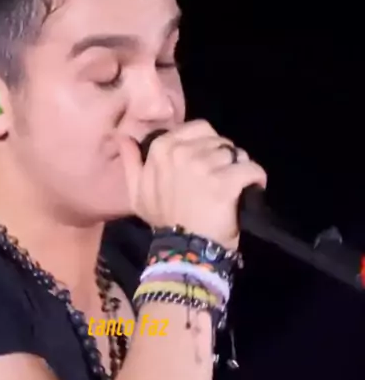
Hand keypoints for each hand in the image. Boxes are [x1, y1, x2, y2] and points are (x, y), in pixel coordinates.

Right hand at [118, 120, 266, 249]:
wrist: (184, 251)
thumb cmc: (163, 220)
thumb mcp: (137, 193)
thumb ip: (131, 162)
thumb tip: (123, 137)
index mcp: (160, 148)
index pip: (199, 128)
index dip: (208, 146)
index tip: (207, 165)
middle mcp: (181, 151)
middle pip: (220, 141)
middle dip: (224, 157)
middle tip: (221, 179)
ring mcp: (204, 166)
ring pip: (237, 154)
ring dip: (239, 169)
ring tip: (234, 187)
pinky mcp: (226, 182)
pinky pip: (252, 169)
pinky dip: (256, 179)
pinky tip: (251, 189)